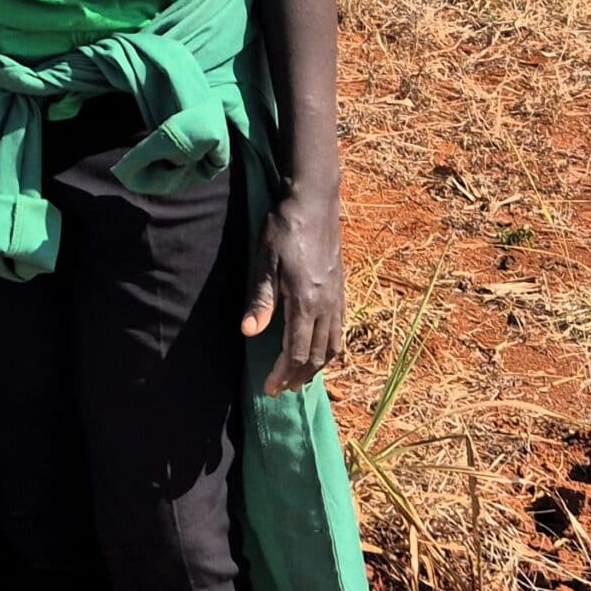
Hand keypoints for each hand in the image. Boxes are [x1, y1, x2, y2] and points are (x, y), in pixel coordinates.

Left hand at [241, 188, 345, 395]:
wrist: (314, 202)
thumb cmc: (284, 229)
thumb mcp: (265, 262)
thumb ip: (261, 300)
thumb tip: (249, 333)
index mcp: (305, 302)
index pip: (297, 352)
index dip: (283, 375)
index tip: (269, 389)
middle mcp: (326, 305)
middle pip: (317, 355)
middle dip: (300, 376)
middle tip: (282, 389)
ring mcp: (338, 297)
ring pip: (334, 345)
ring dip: (318, 366)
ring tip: (301, 376)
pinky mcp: (341, 288)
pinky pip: (340, 327)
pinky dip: (331, 346)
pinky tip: (320, 347)